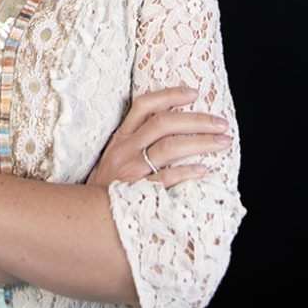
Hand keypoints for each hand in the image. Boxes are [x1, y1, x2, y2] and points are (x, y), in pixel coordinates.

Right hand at [86, 85, 230, 189]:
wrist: (85, 214)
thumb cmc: (106, 184)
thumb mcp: (114, 155)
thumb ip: (136, 140)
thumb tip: (171, 125)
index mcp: (121, 137)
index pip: (145, 106)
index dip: (170, 95)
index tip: (194, 93)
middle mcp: (125, 149)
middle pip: (164, 124)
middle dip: (197, 121)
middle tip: (222, 124)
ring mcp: (132, 170)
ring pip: (170, 147)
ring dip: (201, 142)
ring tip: (222, 142)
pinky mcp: (137, 191)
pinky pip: (166, 178)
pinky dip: (187, 172)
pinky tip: (204, 169)